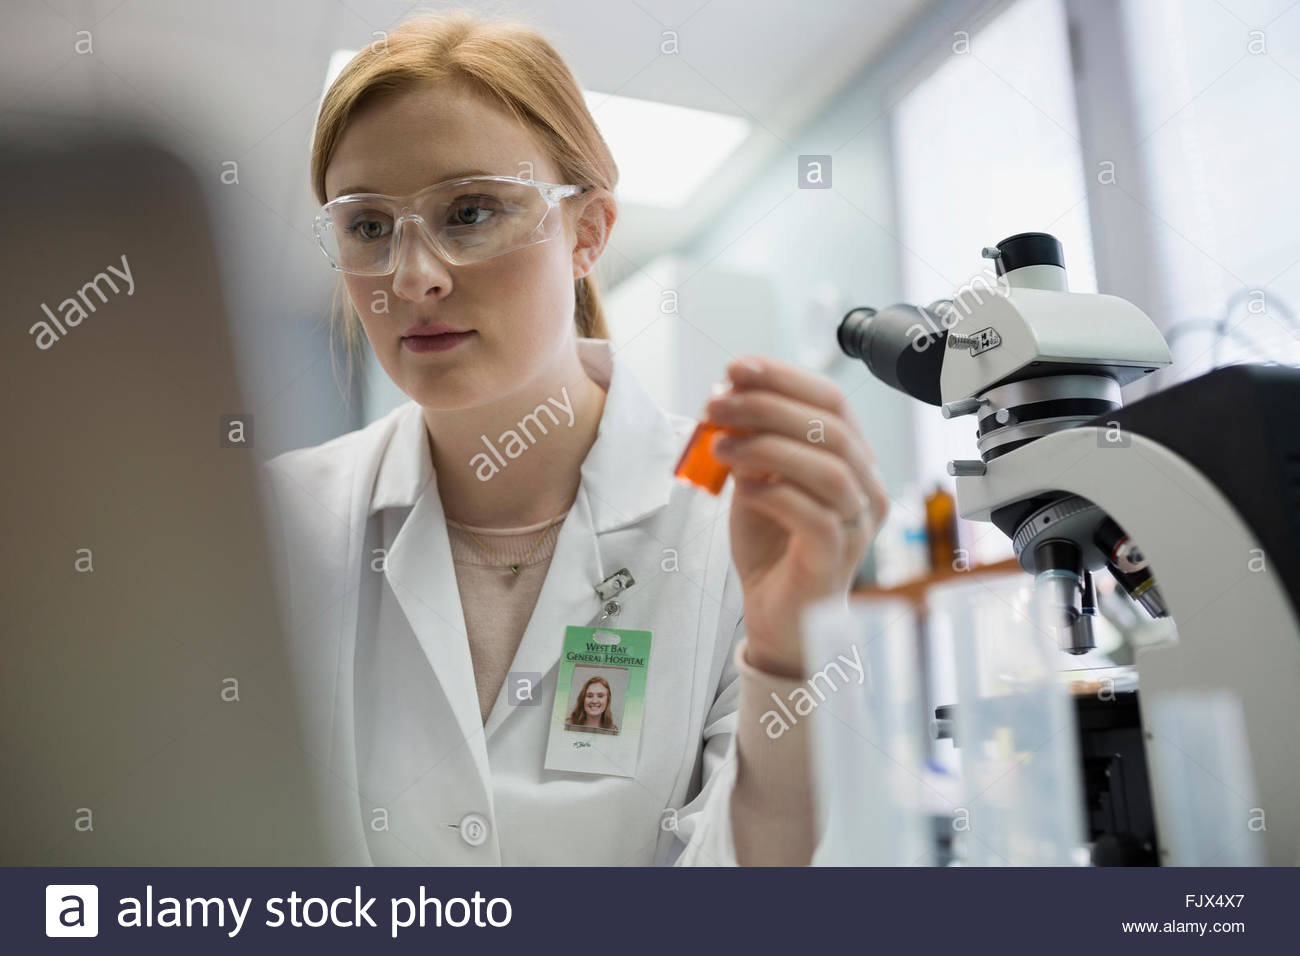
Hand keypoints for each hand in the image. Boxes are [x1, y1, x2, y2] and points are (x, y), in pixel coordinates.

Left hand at [705, 356, 888, 677]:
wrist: (777, 613)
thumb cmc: (773, 544)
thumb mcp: (756, 480)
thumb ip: (751, 442)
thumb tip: (728, 394)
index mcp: (851, 459)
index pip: (831, 400)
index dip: (784, 378)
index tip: (737, 367)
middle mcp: (865, 487)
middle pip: (830, 427)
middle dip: (766, 406)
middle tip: (716, 404)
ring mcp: (856, 525)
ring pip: (827, 468)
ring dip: (766, 448)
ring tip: (721, 446)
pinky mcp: (835, 559)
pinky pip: (814, 515)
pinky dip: (774, 494)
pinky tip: (744, 490)